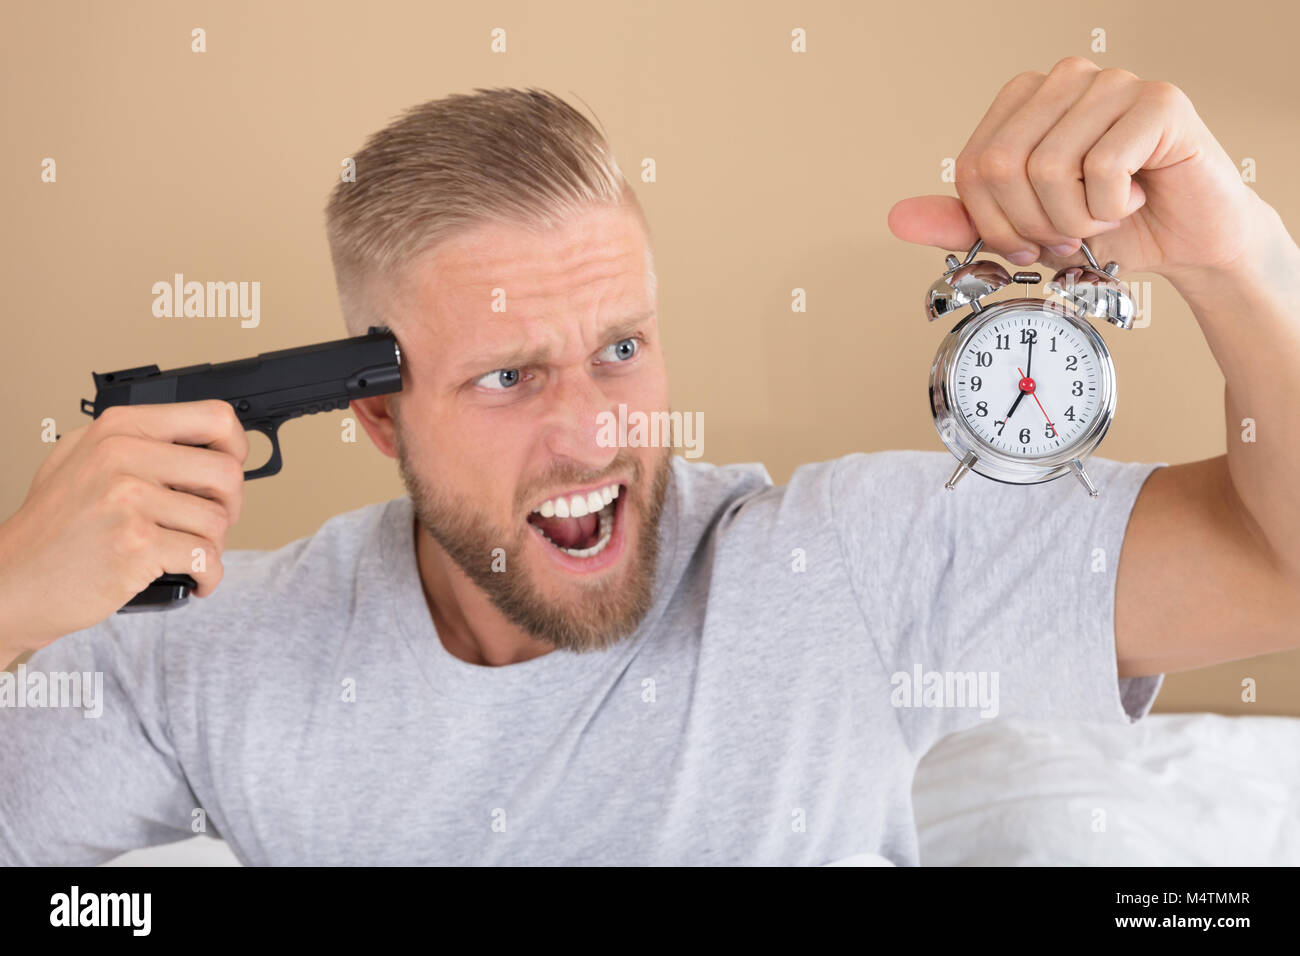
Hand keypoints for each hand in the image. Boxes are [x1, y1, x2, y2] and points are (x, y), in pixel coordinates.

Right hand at [0, 401, 247, 655]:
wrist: (11, 582)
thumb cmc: (50, 529)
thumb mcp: (80, 460)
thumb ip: (134, 443)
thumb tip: (201, 443)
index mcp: (119, 429)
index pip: (214, 418)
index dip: (236, 448)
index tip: (230, 470)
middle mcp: (123, 457)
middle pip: (227, 473)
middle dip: (230, 506)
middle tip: (210, 524)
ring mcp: (128, 499)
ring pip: (219, 521)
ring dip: (213, 546)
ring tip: (186, 553)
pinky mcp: (136, 544)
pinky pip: (206, 558)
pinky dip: (208, 575)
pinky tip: (194, 578)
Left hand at [888, 57, 1270, 280]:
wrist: (1185, 242)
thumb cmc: (1108, 228)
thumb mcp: (1022, 233)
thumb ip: (961, 224)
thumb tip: (898, 218)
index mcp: (1024, 101)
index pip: (972, 167)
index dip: (995, 223)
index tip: (1029, 243)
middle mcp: (1064, 80)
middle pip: (1003, 165)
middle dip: (1034, 223)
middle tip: (1070, 233)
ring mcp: (1112, 83)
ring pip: (1051, 169)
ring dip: (1077, 219)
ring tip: (1104, 215)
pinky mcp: (1159, 100)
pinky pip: (1104, 169)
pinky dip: (1114, 209)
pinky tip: (1135, 197)